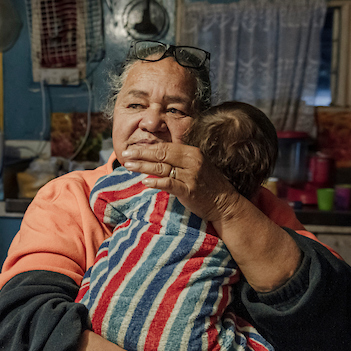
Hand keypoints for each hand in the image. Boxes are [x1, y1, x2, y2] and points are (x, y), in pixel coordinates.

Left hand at [121, 143, 242, 222]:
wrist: (225, 203)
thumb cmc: (207, 185)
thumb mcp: (195, 166)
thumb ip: (178, 160)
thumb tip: (155, 157)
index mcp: (192, 152)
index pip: (165, 147)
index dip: (146, 147)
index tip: (131, 149)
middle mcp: (192, 161)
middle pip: (161, 154)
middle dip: (140, 154)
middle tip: (125, 154)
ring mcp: (191, 176)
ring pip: (162, 168)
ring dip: (143, 167)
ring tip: (129, 166)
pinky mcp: (189, 190)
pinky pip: (169, 184)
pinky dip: (156, 182)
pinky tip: (144, 182)